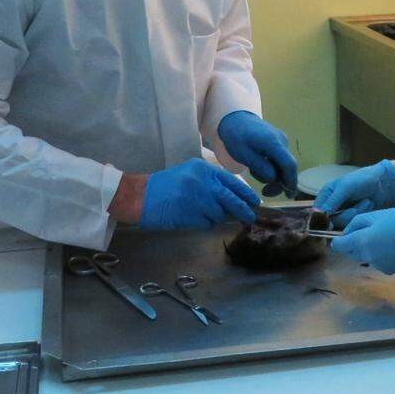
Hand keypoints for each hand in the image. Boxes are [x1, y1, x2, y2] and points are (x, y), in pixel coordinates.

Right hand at [138, 159, 259, 229]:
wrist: (141, 196)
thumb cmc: (166, 185)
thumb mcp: (190, 174)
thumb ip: (210, 181)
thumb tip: (234, 196)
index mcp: (203, 169)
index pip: (231, 181)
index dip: (245, 193)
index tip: (253, 201)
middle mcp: (202, 181)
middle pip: (231, 198)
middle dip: (243, 209)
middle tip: (249, 217)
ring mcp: (196, 198)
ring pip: (220, 213)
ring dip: (216, 217)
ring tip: (203, 214)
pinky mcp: (190, 214)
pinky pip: (207, 223)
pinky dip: (205, 224)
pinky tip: (194, 219)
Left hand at [217, 111, 297, 197]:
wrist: (234, 119)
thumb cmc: (236, 137)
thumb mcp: (244, 155)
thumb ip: (261, 168)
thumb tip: (274, 179)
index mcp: (273, 143)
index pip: (289, 165)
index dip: (291, 181)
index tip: (289, 195)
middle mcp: (282, 141)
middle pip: (288, 167)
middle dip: (278, 182)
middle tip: (265, 192)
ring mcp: (281, 141)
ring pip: (283, 165)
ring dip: (272, 174)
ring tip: (254, 172)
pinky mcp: (279, 142)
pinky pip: (279, 159)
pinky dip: (272, 167)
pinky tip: (258, 166)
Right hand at [314, 160, 394, 226]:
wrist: (382, 183)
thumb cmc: (362, 180)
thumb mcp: (345, 188)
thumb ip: (332, 202)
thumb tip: (319, 214)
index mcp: (326, 195)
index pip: (316, 211)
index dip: (321, 218)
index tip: (330, 221)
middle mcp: (332, 205)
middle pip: (330, 221)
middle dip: (346, 214)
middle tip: (355, 205)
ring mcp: (343, 212)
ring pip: (343, 223)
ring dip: (356, 212)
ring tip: (365, 201)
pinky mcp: (353, 218)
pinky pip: (353, 223)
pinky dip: (362, 213)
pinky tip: (367, 204)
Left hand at [331, 207, 394, 274]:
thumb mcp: (375, 215)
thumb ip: (356, 224)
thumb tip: (346, 233)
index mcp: (361, 241)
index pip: (339, 245)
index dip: (337, 240)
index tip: (340, 236)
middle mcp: (366, 256)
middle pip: (351, 252)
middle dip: (353, 243)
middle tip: (366, 231)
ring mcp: (377, 265)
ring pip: (364, 257)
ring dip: (366, 249)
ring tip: (381, 237)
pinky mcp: (388, 270)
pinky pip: (376, 261)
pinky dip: (378, 255)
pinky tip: (390, 246)